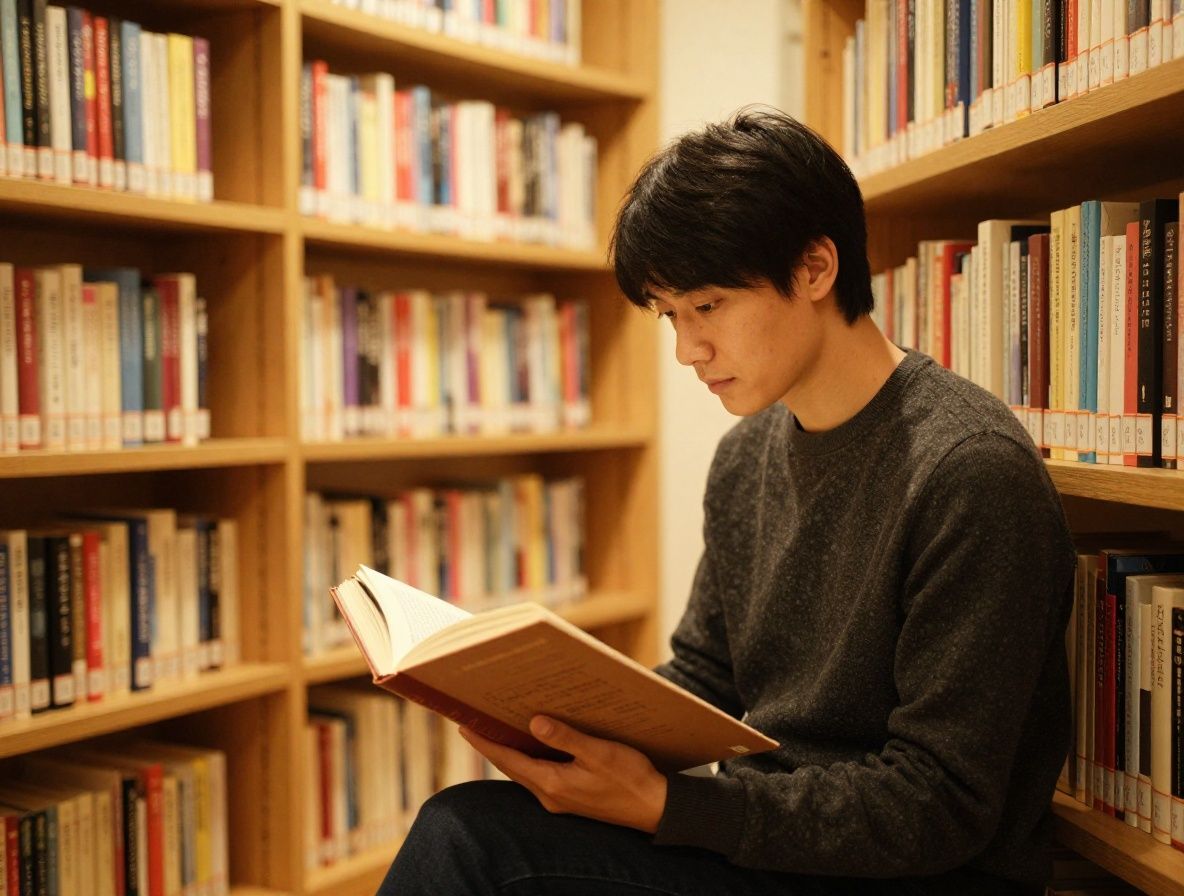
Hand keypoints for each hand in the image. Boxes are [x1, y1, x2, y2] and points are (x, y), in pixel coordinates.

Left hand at [458, 715, 667, 832]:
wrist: (653, 808)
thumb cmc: (630, 779)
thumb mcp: (598, 752)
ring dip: (511, 752)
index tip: (464, 726)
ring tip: (499, 728)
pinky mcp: (570, 797)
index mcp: (552, 784)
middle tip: (475, 722)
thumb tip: (534, 722)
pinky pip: (540, 775)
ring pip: (525, 771)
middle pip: (512, 767)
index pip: (508, 760)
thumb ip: (565, 737)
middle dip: (492, 745)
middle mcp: (550, 795)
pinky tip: (535, 743)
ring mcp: (560, 799)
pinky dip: (530, 758)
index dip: (485, 743)